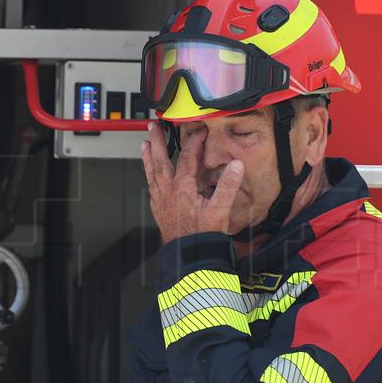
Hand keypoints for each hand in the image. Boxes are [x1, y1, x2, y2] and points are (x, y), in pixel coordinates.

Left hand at [140, 122, 244, 243]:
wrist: (188, 256)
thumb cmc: (202, 236)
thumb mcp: (220, 210)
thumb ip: (228, 186)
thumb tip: (236, 165)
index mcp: (183, 187)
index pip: (187, 157)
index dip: (194, 141)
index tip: (200, 131)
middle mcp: (168, 191)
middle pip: (160, 160)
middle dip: (158, 141)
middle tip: (154, 126)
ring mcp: (161, 200)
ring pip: (152, 173)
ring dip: (148, 157)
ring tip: (144, 144)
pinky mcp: (159, 210)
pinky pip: (151, 187)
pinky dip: (150, 177)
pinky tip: (150, 175)